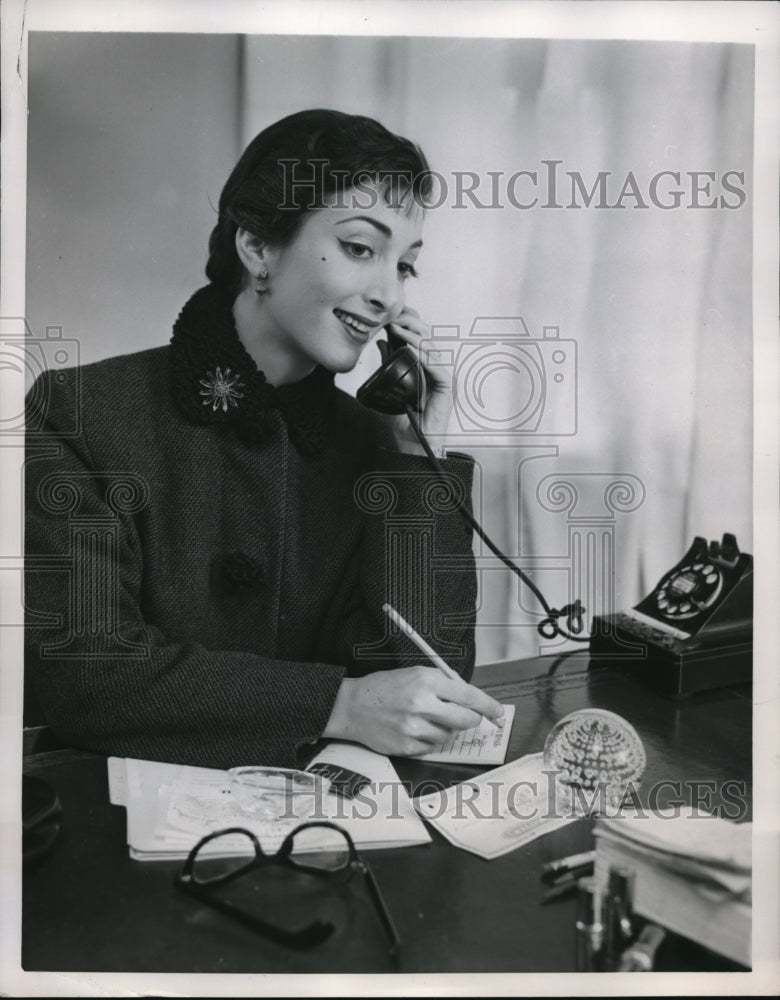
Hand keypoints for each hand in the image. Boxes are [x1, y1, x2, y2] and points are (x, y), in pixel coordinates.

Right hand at [323, 666, 504, 756]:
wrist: (352, 706)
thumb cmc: (384, 688)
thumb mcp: (414, 674)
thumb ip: (442, 685)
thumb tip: (470, 699)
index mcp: (426, 681)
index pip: (468, 695)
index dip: (488, 705)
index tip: (498, 712)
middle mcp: (421, 704)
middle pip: (466, 720)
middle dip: (471, 720)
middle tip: (467, 717)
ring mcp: (414, 727)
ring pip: (450, 736)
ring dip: (446, 730)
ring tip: (427, 719)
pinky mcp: (407, 746)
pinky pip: (433, 748)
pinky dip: (430, 740)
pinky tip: (416, 729)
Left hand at [378, 307, 453, 453]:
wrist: (412, 447)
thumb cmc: (405, 423)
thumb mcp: (390, 387)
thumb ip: (387, 364)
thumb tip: (382, 343)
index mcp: (422, 367)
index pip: (417, 338)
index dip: (406, 325)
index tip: (388, 318)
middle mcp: (434, 369)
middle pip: (426, 338)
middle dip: (410, 325)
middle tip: (392, 318)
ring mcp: (441, 378)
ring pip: (432, 349)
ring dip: (414, 337)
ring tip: (398, 329)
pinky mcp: (447, 388)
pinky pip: (438, 367)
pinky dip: (426, 357)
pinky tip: (412, 349)